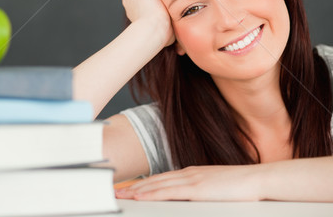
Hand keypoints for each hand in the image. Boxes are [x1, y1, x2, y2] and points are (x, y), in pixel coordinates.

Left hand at [115, 165, 260, 201]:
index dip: (145, 183)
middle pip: (156, 180)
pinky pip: (168, 192)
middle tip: (117, 190)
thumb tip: (191, 199)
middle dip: (135, 186)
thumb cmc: (240, 187)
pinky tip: (141, 196)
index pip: (163, 179)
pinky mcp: (196, 188)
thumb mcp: (216, 189)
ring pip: (157, 184)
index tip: (130, 187)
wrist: (256, 180)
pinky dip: (152, 193)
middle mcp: (188, 174)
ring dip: (138, 189)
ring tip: (122, 194)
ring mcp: (192, 179)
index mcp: (192, 174)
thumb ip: (201, 192)